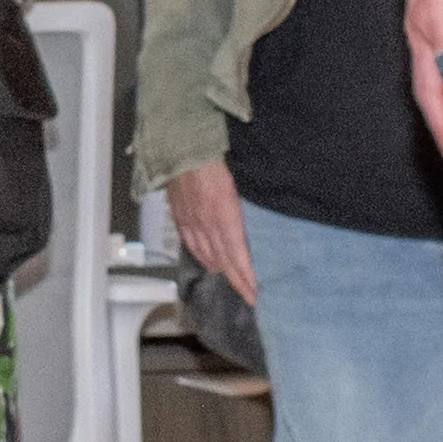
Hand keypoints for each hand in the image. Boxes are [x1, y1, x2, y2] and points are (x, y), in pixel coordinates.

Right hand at [164, 160, 256, 304]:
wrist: (182, 144)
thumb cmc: (216, 155)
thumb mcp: (240, 179)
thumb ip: (248, 205)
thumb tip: (262, 223)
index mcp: (225, 213)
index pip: (237, 255)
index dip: (246, 277)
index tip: (257, 294)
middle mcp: (207, 223)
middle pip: (224, 261)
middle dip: (238, 281)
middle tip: (251, 297)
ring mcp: (191, 220)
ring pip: (207, 254)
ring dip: (222, 271)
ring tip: (235, 283)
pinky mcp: (179, 214)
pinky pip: (191, 243)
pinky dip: (202, 256)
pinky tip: (210, 263)